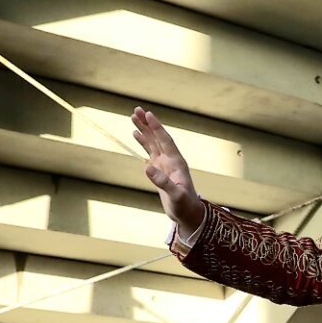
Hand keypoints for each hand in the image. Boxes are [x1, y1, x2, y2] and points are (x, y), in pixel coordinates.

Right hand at [131, 108, 206, 235]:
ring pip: (153, 142)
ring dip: (144, 130)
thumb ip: (162, 182)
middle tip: (136, 109)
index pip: (166, 141)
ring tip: (133, 116)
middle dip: (148, 123)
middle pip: (158, 137)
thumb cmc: (184, 205)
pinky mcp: (160, 169)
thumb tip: (147, 167)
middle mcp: (172, 160)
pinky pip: (150, 151)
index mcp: (177, 163)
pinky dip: (143, 142)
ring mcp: (165, 163)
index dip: (157, 128)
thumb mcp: (175, 195)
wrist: (188, 213)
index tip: (149, 114)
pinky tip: (135, 133)